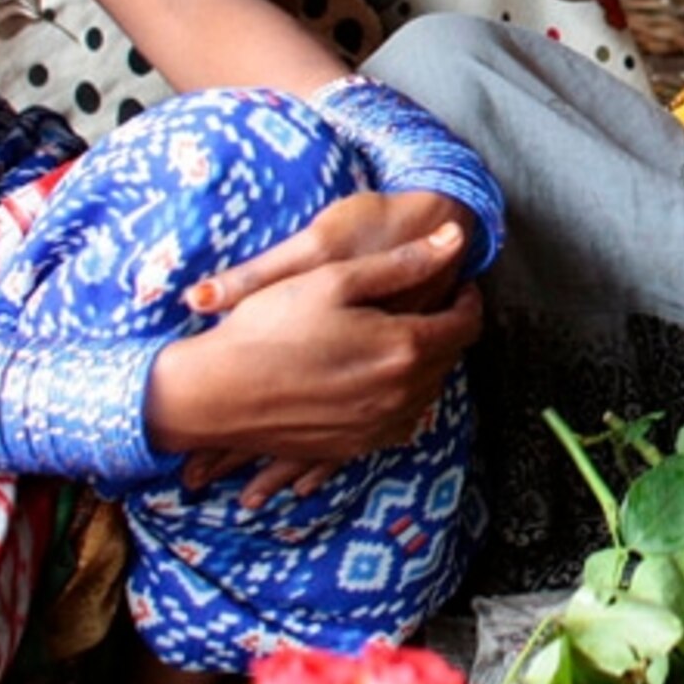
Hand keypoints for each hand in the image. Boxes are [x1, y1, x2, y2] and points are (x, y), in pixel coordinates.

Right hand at [150, 191, 481, 497]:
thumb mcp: (334, 277)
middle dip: (448, 328)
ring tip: (403, 335)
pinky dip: (401, 396)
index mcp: (403, 348)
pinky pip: (398, 422)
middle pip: (449, 359)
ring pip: (426, 392)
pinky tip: (378, 376)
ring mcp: (378, 426)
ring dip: (426, 363)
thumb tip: (455, 236)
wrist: (216, 393)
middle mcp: (401, 395)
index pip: (464, 324)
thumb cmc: (269, 327)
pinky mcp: (354, 447)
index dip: (467, 299)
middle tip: (432, 303)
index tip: (459, 282)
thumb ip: (404, 261)